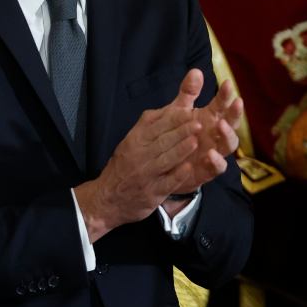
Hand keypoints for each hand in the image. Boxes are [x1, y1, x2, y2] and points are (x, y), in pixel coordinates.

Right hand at [77, 69, 238, 239]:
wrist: (108, 198)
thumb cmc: (124, 166)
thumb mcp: (130, 142)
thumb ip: (149, 125)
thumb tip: (169, 108)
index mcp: (134, 141)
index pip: (155, 127)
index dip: (173, 119)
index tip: (188, 112)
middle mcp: (139, 156)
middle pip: (162, 142)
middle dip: (181, 132)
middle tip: (198, 124)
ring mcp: (146, 175)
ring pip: (165, 160)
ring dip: (181, 151)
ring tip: (195, 142)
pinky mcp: (152, 192)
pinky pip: (167, 182)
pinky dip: (177, 175)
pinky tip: (188, 168)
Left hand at [186, 76, 243, 177]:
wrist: (163, 164)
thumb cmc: (176, 133)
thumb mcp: (179, 111)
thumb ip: (188, 93)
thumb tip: (196, 70)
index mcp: (210, 118)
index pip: (221, 104)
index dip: (225, 94)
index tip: (227, 83)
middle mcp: (216, 134)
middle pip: (231, 123)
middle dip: (235, 113)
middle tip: (237, 102)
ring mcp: (214, 152)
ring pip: (229, 144)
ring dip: (228, 135)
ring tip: (221, 125)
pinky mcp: (208, 170)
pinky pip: (218, 167)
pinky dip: (216, 162)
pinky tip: (210, 155)